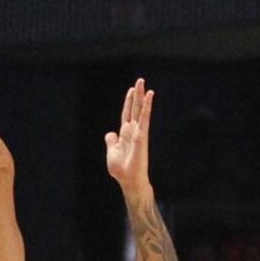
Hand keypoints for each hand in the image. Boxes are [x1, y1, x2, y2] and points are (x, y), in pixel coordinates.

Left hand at [104, 78, 153, 193]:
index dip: (128, 103)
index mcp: (124, 135)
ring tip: (144, 83)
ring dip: (142, 96)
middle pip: (134, 109)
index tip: (131, 90)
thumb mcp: (111, 153)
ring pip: (140, 110)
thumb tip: (110, 133)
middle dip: (137, 95)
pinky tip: (150, 95)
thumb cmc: (121, 170)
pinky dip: (147, 106)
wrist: (128, 179)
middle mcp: (133, 131)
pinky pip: (145, 117)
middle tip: (140, 80)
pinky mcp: (142, 134)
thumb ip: (111, 142)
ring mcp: (138, 131)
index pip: (126, 114)